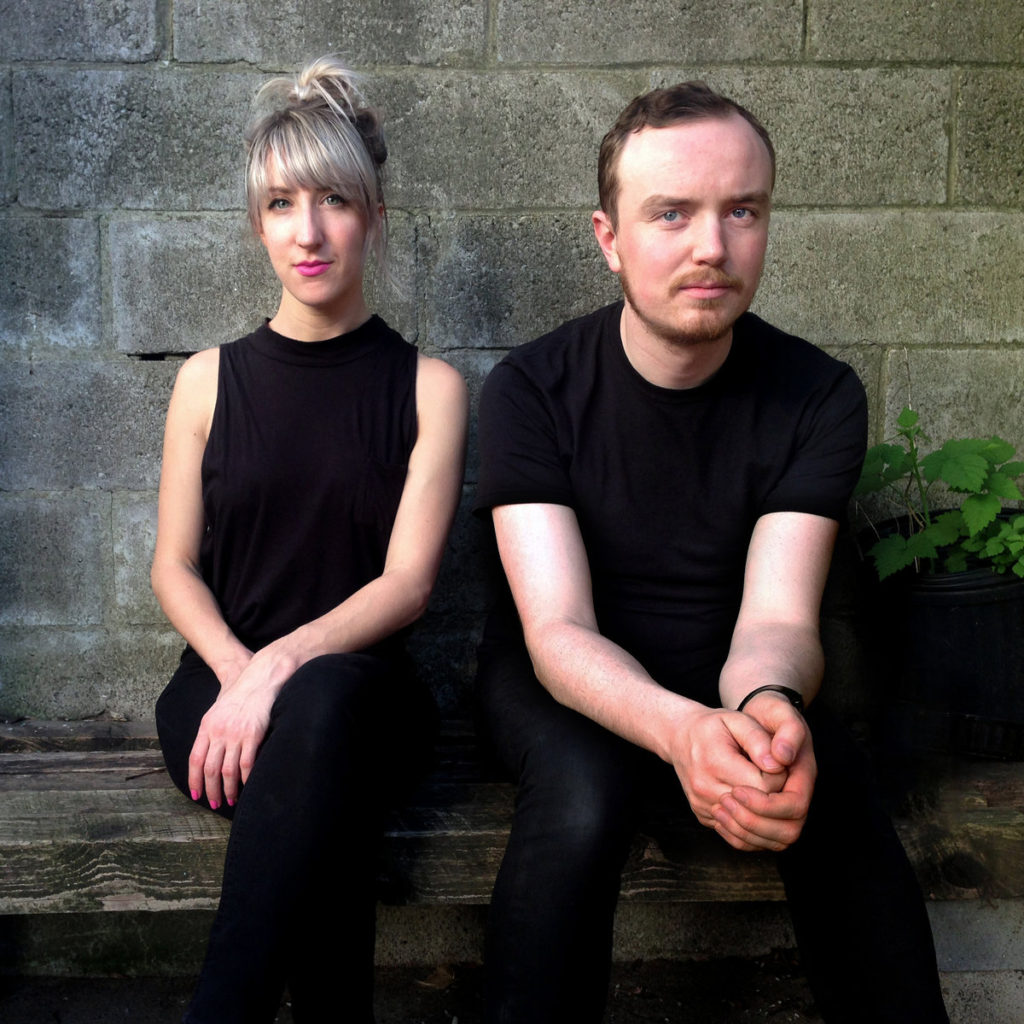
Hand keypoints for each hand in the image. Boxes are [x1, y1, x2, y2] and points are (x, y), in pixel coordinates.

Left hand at [187, 638, 301, 808]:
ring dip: (228, 789)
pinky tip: (247, 786)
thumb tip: (209, 754)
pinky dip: (246, 778)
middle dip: (211, 790)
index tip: (196, 794)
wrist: (259, 678)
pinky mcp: (253, 734)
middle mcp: (218, 732)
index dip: (194, 779)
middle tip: (214, 803)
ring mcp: (235, 734)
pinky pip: (247, 763)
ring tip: (231, 800)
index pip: (195, 759)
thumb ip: (212, 731)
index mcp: (207, 726)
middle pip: (210, 769)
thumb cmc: (240, 694)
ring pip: (227, 770)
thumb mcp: (218, 711)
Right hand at [668, 705, 791, 831]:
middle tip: (774, 778)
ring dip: (766, 816)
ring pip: (748, 830)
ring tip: (766, 792)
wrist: (680, 737)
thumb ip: (759, 740)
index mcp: (715, 762)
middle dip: (776, 799)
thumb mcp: (736, 719)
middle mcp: (705, 789)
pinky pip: (736, 837)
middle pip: (757, 812)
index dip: (781, 778)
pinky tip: (756, 808)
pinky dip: (753, 828)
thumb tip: (777, 766)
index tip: (777, 764)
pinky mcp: (703, 817)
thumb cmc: (713, 727)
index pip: (765, 787)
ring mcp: (702, 806)